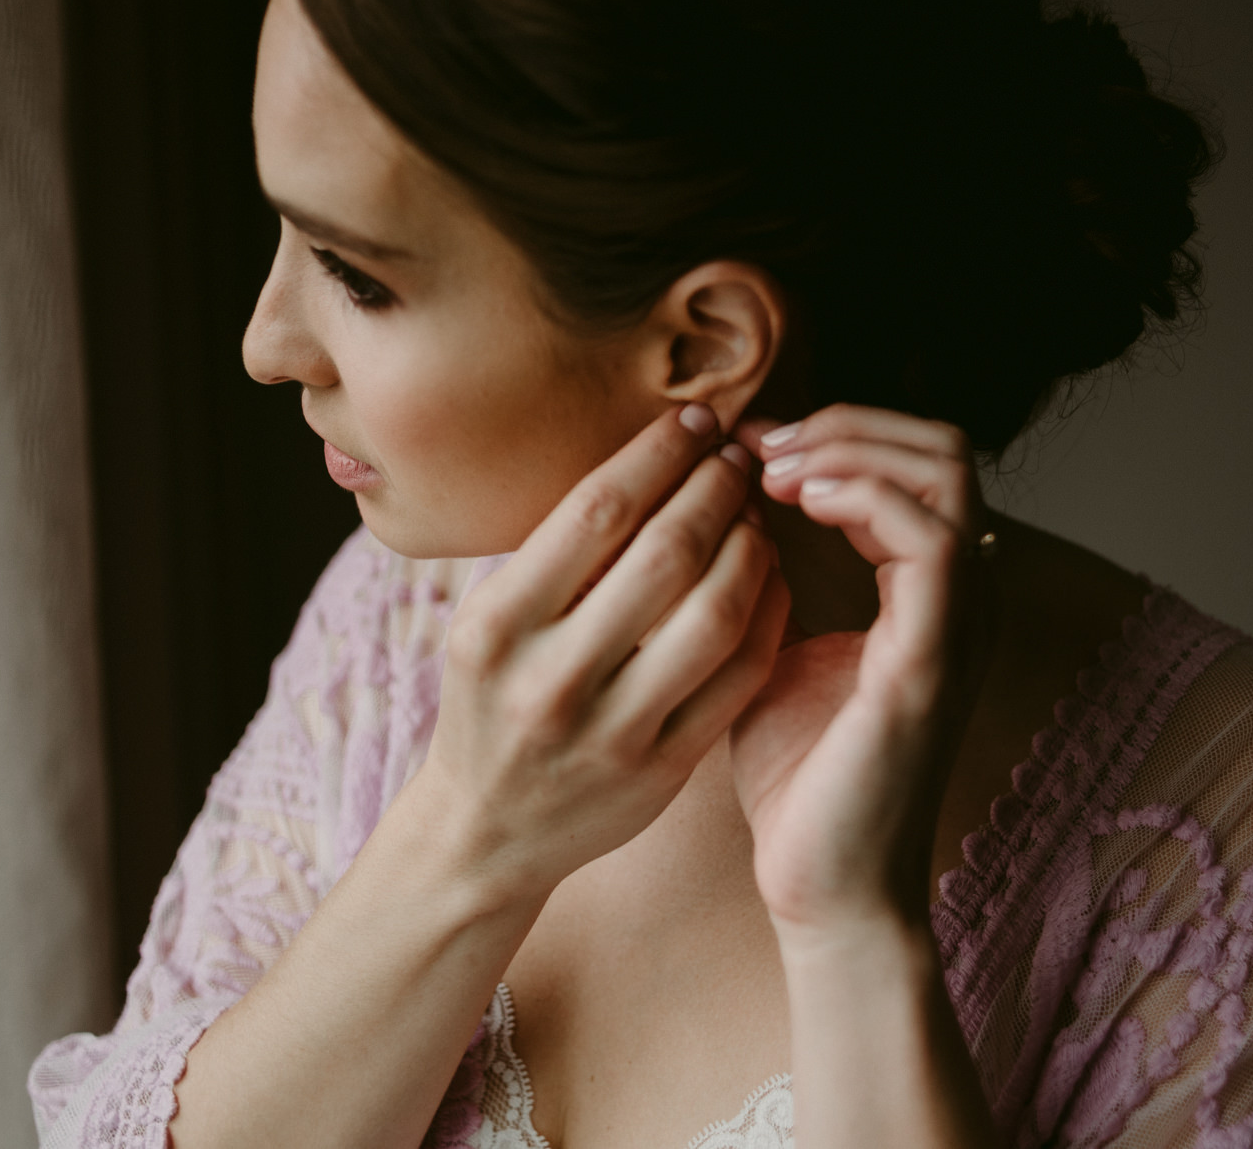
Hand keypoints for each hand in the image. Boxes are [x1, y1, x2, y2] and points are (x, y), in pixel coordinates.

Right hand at [420, 403, 791, 906]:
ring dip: (752, 545)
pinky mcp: (663, 770)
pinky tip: (768, 577)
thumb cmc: (492, 703)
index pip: (596, 510)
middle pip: (666, 553)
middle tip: (738, 455)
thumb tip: (648, 456)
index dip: (660, 452)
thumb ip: (556, 556)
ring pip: (716, 612)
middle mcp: (551, 679)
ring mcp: (612, 731)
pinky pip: (740, 674)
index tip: (694, 419)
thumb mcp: (489, 625)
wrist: (484, 834)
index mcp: (496, 627)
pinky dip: (768, 612)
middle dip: (716, 487)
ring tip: (755, 513)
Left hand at [729, 405, 996, 937]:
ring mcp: (959, 624)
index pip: (917, 463)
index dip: (836, 435)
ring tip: (771, 469)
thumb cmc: (798, 779)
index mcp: (929, 594)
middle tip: (762, 445)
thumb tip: (721, 512)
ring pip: (946, 473)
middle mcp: (962, 598)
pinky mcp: (936, 658)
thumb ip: (768, 583)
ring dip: (850, 450)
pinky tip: (796, 506)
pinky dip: (863, 497)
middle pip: (944, 448)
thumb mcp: (772, 652)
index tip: (751, 444)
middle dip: (845, 425)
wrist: (822, 885)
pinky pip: (930, 539)